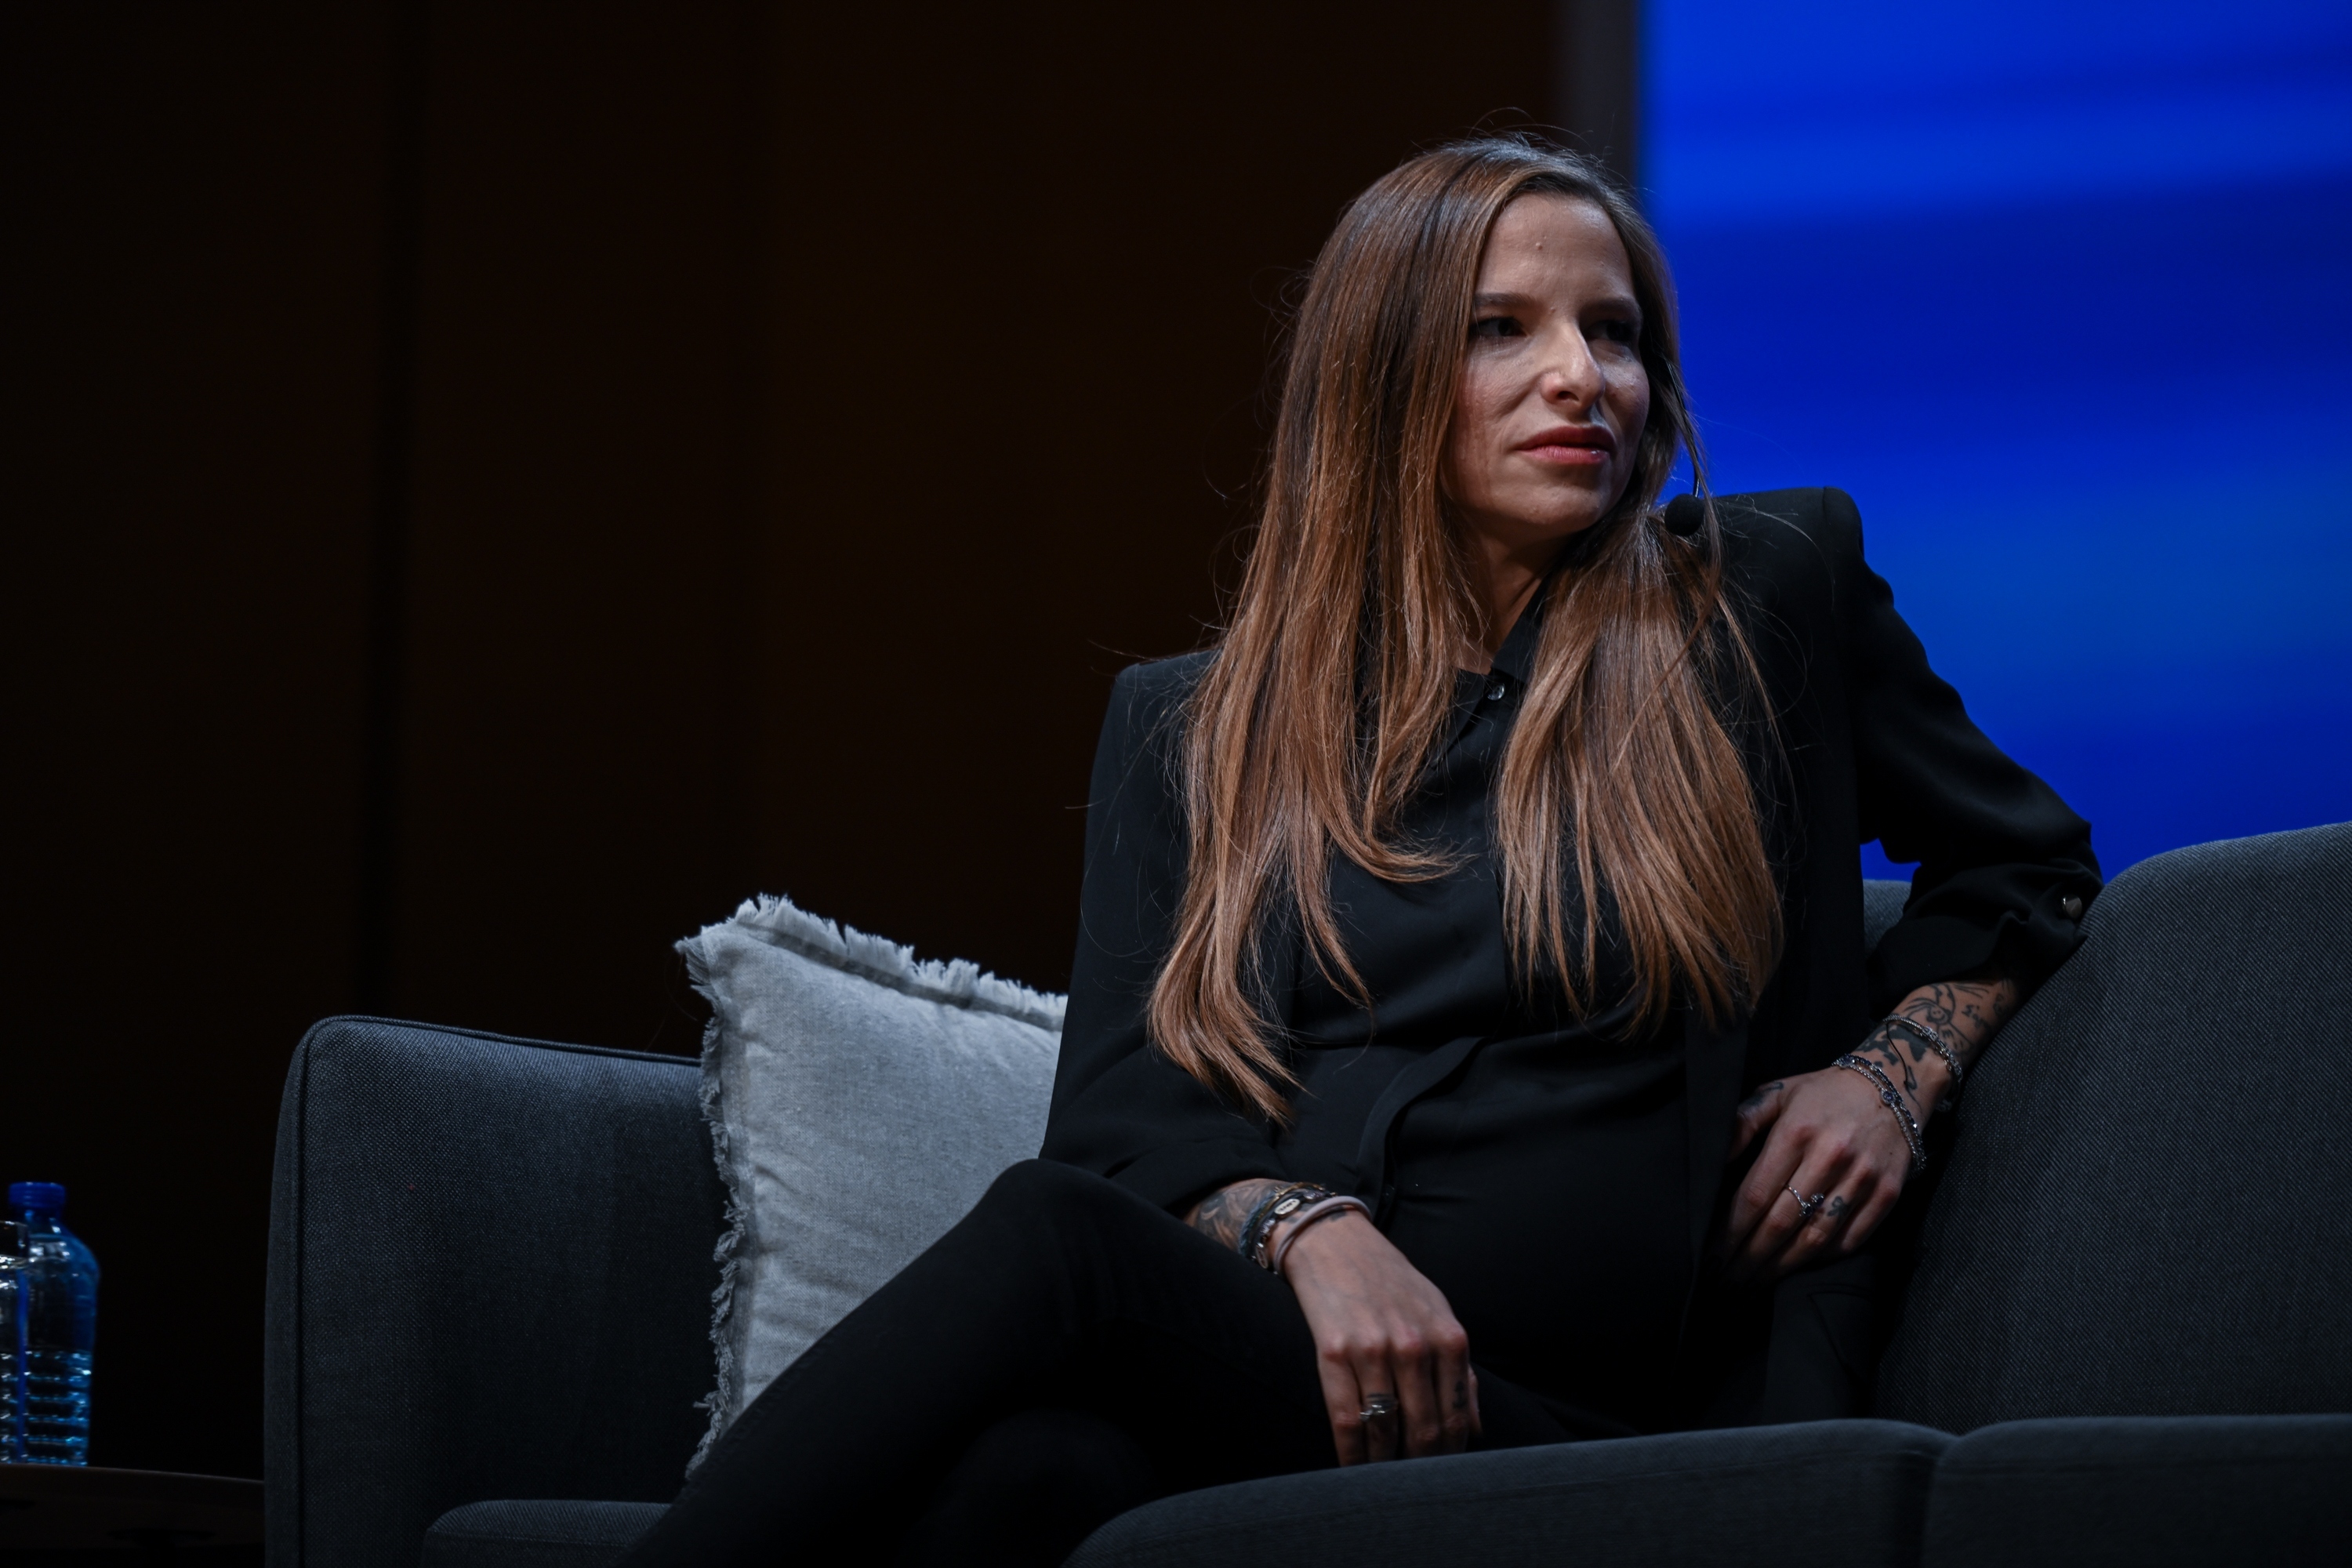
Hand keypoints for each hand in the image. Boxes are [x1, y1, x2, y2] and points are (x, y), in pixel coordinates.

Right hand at [1277, 1211, 1479, 1463]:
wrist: (1335, 1243)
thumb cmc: (1391, 1282)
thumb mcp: (1438, 1314)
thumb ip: (1460, 1371)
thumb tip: (1476, 1428)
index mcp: (1448, 1337)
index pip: (1457, 1416)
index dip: (1450, 1454)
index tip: (1443, 1475)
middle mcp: (1414, 1345)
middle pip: (1424, 1429)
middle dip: (1420, 1466)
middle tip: (1414, 1488)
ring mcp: (1373, 1350)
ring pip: (1384, 1430)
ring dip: (1384, 1465)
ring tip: (1384, 1480)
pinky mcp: (1333, 1352)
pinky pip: (1345, 1418)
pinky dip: (1350, 1451)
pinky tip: (1354, 1464)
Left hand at [1717, 1066, 1912, 1281]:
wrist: (1894, 1084)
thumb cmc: (1824, 1093)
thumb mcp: (1777, 1093)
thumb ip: (1742, 1122)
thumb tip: (1714, 1158)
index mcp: (1796, 1131)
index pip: (1756, 1194)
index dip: (1732, 1229)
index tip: (1715, 1251)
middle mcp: (1830, 1156)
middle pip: (1782, 1222)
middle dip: (1752, 1255)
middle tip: (1730, 1278)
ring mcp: (1863, 1177)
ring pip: (1816, 1237)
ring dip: (1784, 1265)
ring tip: (1759, 1279)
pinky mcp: (1888, 1193)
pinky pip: (1851, 1238)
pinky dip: (1823, 1257)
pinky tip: (1800, 1264)